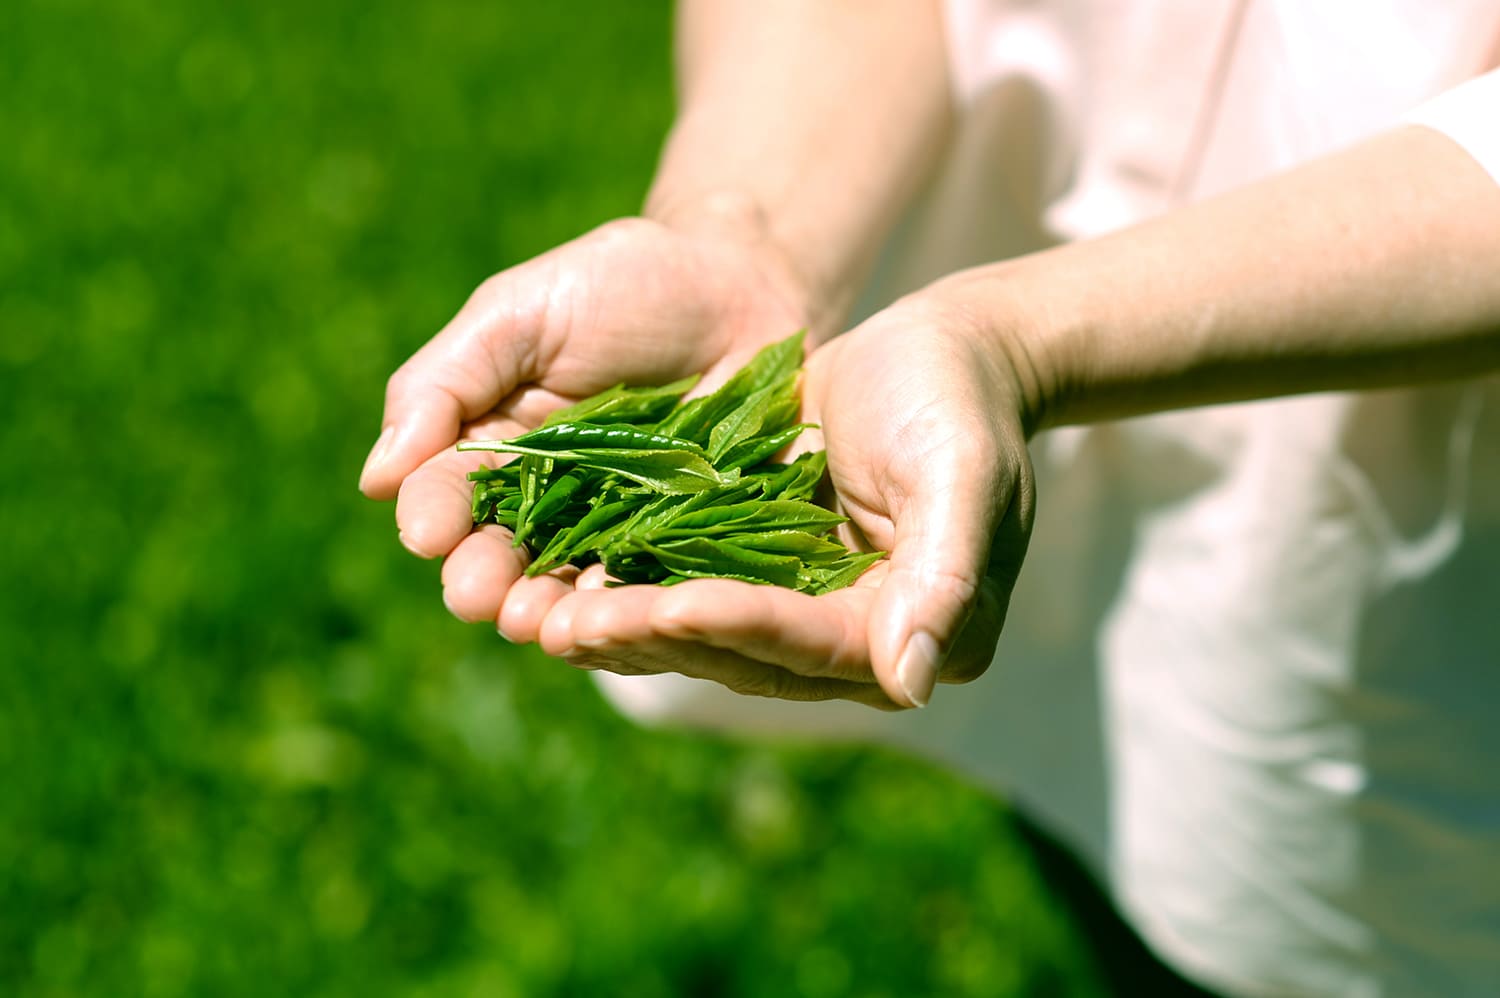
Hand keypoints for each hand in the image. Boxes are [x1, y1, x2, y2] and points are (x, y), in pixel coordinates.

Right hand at [359, 201, 817, 640]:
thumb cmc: (625, 284)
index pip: (447, 496)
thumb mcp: (522, 312)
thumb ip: (446, 383)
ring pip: (579, 589)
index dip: (433, 517)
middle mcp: (553, 508)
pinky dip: (647, 608)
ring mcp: (626, 535)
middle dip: (487, 582)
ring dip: (556, 614)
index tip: (426, 534)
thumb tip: (376, 478)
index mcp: (496, 452)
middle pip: (507, 560)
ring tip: (544, 627)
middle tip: (479, 599)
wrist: (748, 280)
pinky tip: (631, 618)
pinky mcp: (699, 549)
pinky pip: (668, 589)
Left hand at [535, 292, 1036, 708]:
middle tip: (567, 626)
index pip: (816, 644)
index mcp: (924, 632)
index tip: (665, 607)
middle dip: (657, 639)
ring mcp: (808, 615)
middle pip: (749, 655)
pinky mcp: (765, 577)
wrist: (944, 353)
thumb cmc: (960, 398)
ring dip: (627, 631)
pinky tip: (561, 587)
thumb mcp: (960, 471)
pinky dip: (630, 593)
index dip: (740, 626)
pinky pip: (692, 595)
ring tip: (545, 619)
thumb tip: (912, 684)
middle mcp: (862, 643)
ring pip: (707, 637)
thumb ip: (945, 574)